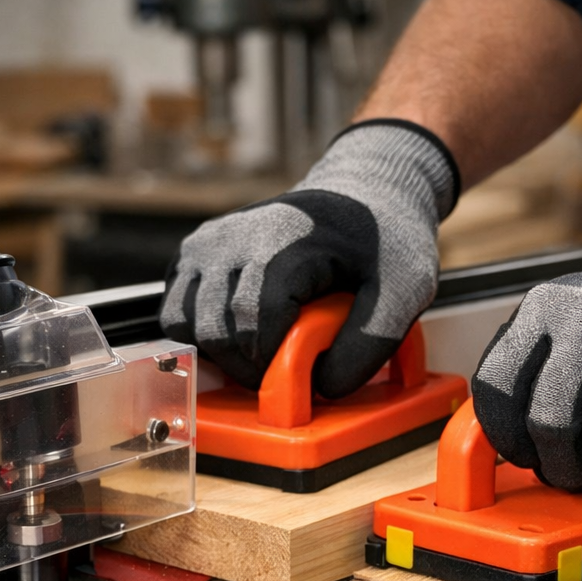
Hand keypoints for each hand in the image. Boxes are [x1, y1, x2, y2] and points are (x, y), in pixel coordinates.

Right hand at [160, 120, 457, 396]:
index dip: (272, 364)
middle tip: (284, 368)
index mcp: (284, 242)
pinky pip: (175, 310)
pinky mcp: (194, 250)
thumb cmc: (385, 240)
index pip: (253, 322)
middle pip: (217, 331)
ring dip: (221, 352)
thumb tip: (318, 389)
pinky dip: (199, 332)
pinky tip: (238, 330)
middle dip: (249, 366)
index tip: (299, 375)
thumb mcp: (406, 290)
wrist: (364, 191)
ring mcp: (208, 242)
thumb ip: (368, 346)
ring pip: (185, 324)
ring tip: (262, 348)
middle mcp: (234, 237)